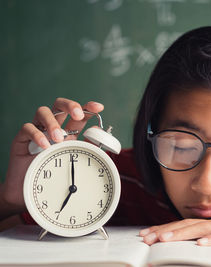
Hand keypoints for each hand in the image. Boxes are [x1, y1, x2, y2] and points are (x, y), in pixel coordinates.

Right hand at [1, 98, 103, 216]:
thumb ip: (86, 146)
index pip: (78, 113)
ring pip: (42, 111)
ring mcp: (37, 131)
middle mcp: (52, 128)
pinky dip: (37, 134)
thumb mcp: (73, 160)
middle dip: (70, 105)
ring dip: (53, 122)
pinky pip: (27, 128)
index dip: (88, 107)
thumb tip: (99, 132)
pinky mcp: (21, 139)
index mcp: (68, 132)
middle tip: (78, 115)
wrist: (30, 193)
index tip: (99, 107)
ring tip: (59, 138)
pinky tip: (45, 145)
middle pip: (59, 105)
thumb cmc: (53, 175)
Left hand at [139, 198, 210, 245]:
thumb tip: (198, 244)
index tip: (148, 234)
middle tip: (145, 238)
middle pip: (186, 226)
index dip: (165, 229)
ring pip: (201, 230)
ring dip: (181, 235)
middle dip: (164, 232)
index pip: (184, 225)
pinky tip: (200, 244)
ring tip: (163, 240)